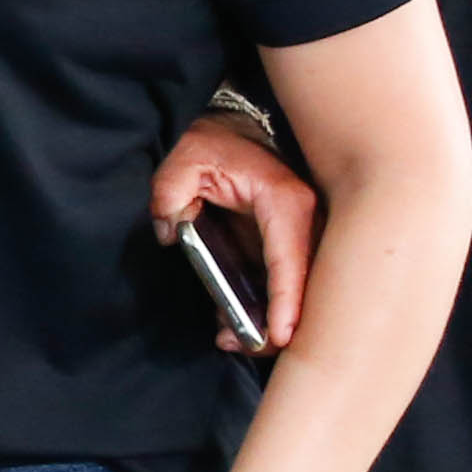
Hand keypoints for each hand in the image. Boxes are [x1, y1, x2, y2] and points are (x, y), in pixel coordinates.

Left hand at [149, 113, 316, 353]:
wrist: (234, 125)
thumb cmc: (214, 142)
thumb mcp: (185, 159)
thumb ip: (171, 193)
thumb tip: (170, 233)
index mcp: (285, 203)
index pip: (291, 259)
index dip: (287, 300)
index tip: (280, 335)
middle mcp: (300, 222)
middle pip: (301, 284)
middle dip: (279, 323)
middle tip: (243, 346)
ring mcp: (293, 235)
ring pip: (292, 288)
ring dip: (267, 319)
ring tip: (230, 340)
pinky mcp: (280, 244)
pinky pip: (277, 282)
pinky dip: (259, 307)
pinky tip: (229, 324)